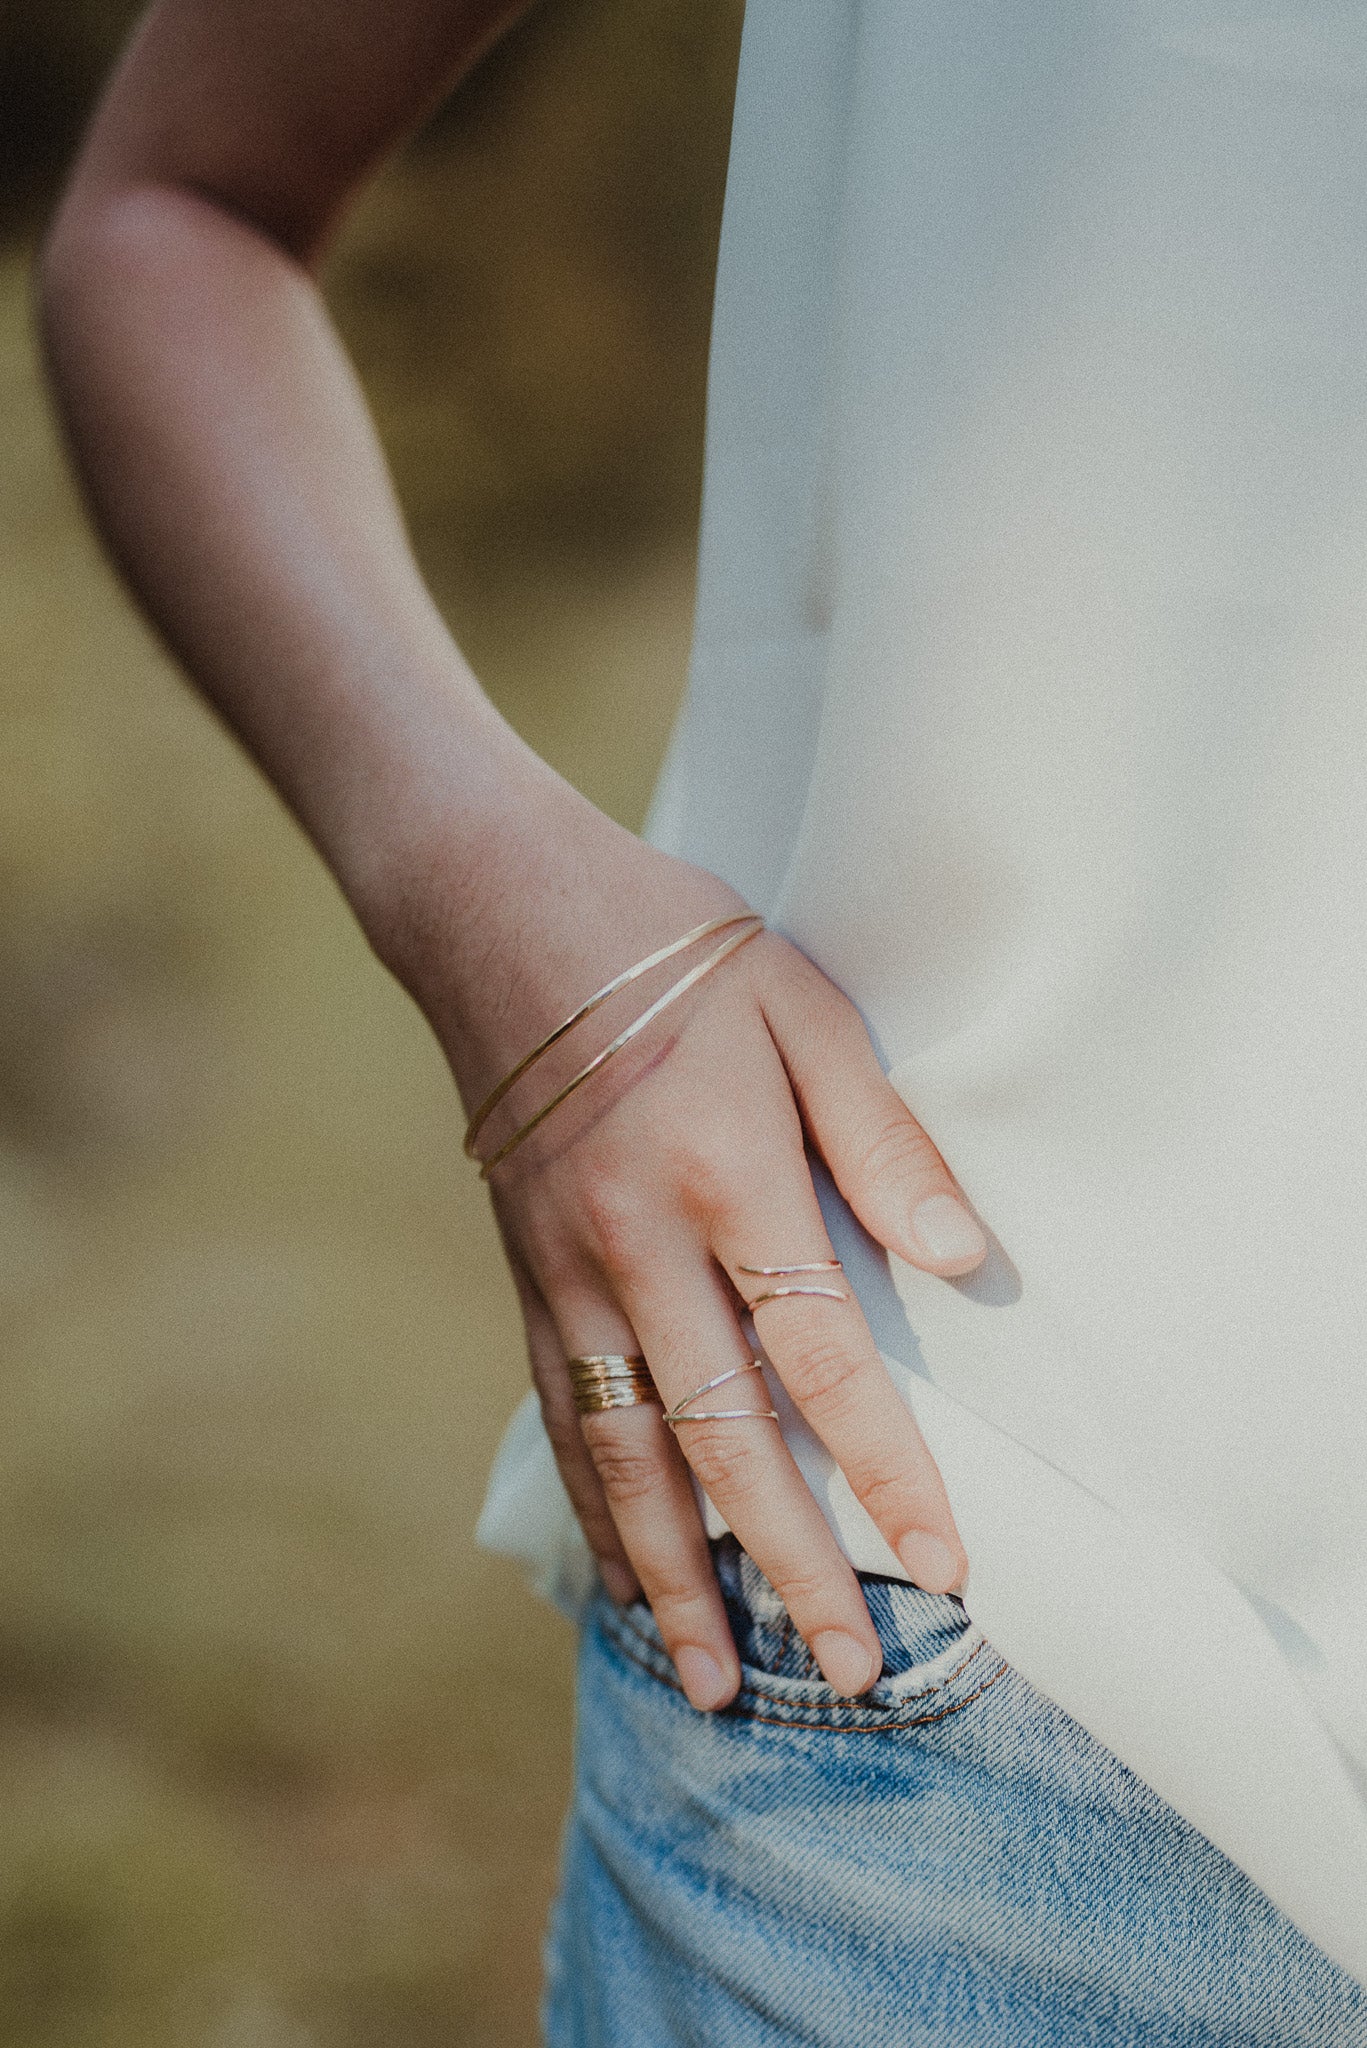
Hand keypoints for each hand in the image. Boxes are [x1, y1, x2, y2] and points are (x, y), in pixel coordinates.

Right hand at [395, 762, 986, 1711]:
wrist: (500, 913)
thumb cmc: (672, 949)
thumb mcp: (801, 1008)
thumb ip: (880, 1136)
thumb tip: (959, 1261)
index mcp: (725, 1174)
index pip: (819, 1356)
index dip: (886, 1468)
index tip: (942, 1565)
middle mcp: (638, 1244)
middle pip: (722, 1437)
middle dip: (788, 1564)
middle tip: (844, 1670)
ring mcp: (568, 1271)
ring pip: (624, 1453)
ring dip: (672, 1575)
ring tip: (713, 1683)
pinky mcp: (526, 1277)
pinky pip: (563, 1415)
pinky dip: (593, 1509)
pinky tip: (619, 1579)